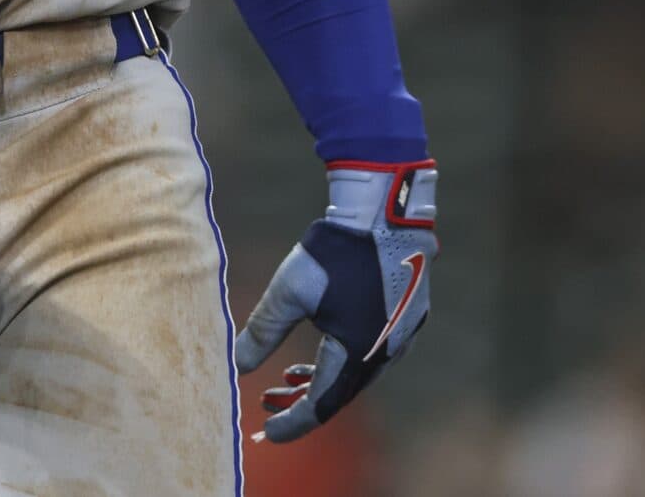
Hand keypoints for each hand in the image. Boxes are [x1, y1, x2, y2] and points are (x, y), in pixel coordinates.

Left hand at [236, 159, 437, 442]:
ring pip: (356, 373)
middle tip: (266, 404)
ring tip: (286, 378)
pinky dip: (342, 360)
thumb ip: (263, 330)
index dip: (292, 423)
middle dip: (301, 402)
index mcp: (357, 354)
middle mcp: (384, 353)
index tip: (266, 432)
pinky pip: (371, 353)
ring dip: (320, 380)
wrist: (386, 212)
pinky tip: (320, 350)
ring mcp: (401, 337)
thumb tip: (237, 364)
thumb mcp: (290, 290)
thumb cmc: (336, 249)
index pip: (321, 406)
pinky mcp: (407, 318)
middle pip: (340, 393)